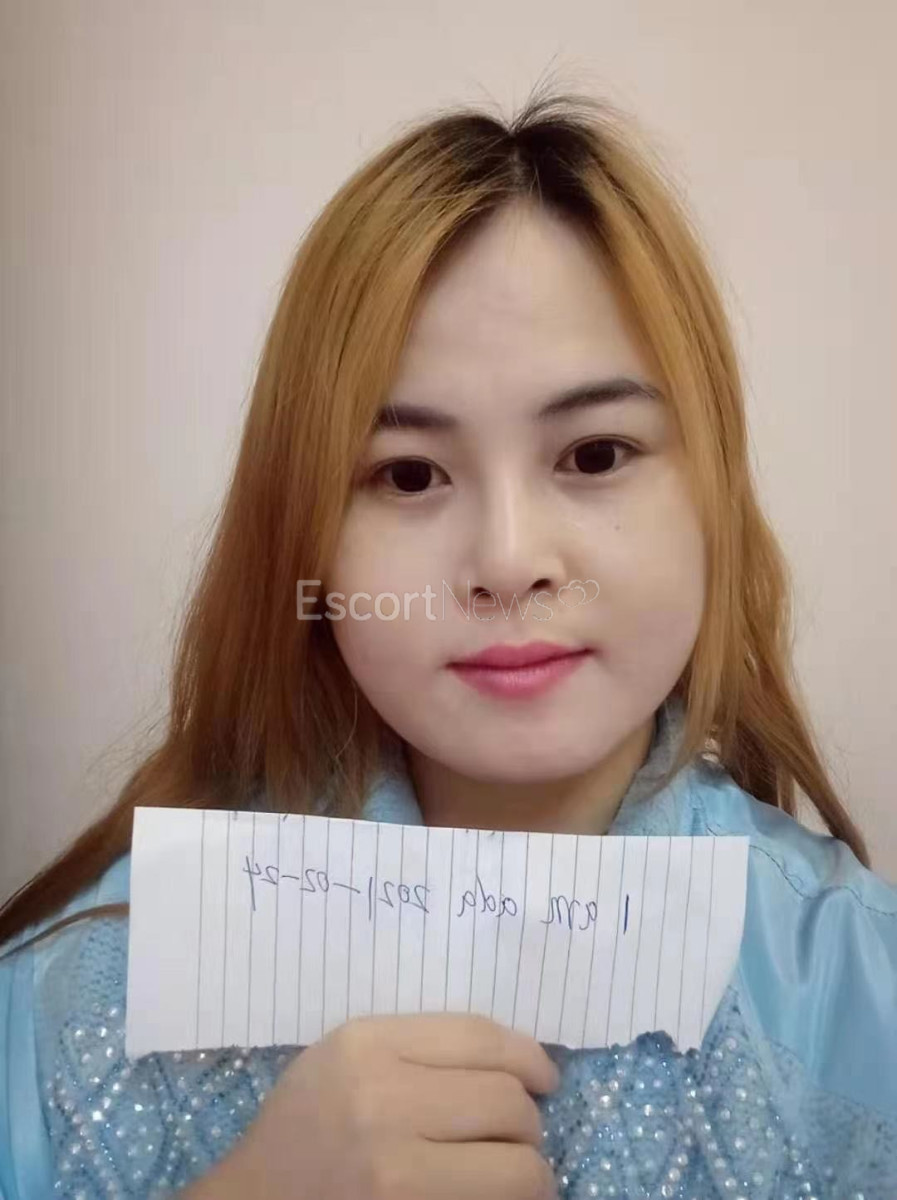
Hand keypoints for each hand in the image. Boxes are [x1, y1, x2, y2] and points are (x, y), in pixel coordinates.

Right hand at [182, 1012, 560, 1198]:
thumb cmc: (307, 1125)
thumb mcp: (347, 1058)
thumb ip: (418, 1048)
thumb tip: (518, 1061)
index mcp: (367, 1045)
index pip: (482, 1038)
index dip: (530, 1058)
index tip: (544, 1078)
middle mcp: (382, 1100)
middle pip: (507, 1100)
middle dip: (529, 1121)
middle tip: (521, 1134)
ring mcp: (395, 1170)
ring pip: (518, 1165)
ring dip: (530, 1170)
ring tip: (517, 1172)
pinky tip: (496, 1198)